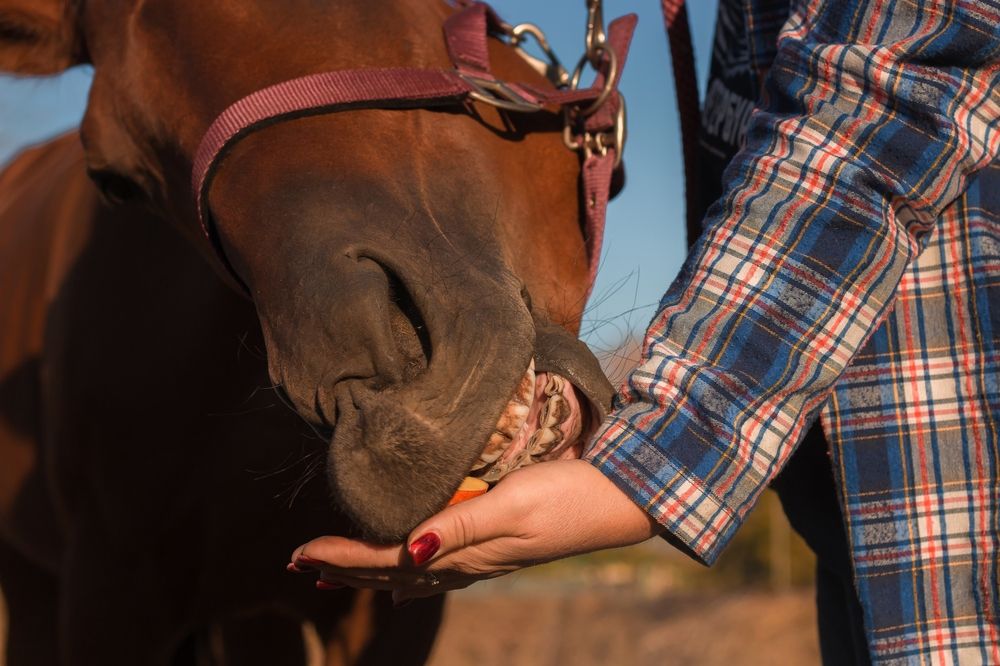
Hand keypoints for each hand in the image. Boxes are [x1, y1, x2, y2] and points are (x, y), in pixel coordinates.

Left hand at [288, 459, 659, 604]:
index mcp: (466, 550)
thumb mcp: (515, 506)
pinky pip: (441, 566)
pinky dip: (412, 573)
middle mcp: (469, 560)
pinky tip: (409, 578)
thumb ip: (461, 528)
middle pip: (393, 571)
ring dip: (371, 571)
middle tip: (300, 564)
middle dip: (345, 569)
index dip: (343, 558)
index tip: (300, 553)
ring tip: (336, 576)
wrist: (621, 499)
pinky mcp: (498, 544)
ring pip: (412, 571)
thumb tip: (408, 554)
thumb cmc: (570, 495)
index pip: (388, 559)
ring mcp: (484, 556)